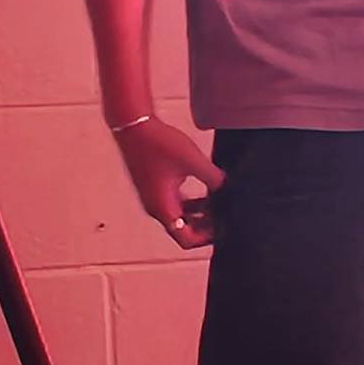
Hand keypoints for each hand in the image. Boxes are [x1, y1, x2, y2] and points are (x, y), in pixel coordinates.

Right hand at [113, 117, 224, 249]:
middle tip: (227, 215)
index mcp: (162, 208)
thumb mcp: (194, 162)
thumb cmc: (159, 143)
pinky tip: (210, 190)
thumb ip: (215, 180)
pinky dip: (192, 202)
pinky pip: (176, 202)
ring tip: (222, 202)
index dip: (206, 239)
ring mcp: (154, 197)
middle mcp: (155, 207)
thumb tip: (229, 190)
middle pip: (183, 230)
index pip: (185, 239)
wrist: (134, 125)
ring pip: (181, 216)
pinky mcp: (155, 186)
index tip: (224, 229)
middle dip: (205, 226)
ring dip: (200, 213)